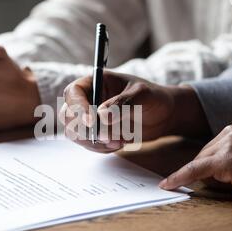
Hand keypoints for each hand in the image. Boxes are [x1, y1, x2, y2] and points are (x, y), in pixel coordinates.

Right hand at [59, 71, 209, 152]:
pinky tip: (120, 143)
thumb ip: (123, 103)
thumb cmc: (155, 98)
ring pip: (75, 133)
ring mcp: (90, 118)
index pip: (74, 92)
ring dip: (94, 142)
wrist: (164, 116)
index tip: (91, 121)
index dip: (78, 107)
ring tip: (119, 142)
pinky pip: (87, 145)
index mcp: (96, 82)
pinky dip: (101, 148)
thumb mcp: (143, 96)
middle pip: (68, 115)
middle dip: (86, 130)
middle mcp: (88, 99)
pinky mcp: (95, 133)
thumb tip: (102, 116)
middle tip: (108, 138)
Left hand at [160, 119, 231, 204]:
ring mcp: (227, 142)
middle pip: (206, 151)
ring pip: (202, 162)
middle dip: (206, 169)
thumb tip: (217, 170)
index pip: (217, 144)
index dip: (212, 160)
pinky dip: (180, 177)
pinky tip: (168, 184)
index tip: (204, 169)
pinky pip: (194, 169)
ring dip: (203, 175)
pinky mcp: (223, 160)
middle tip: (214, 183)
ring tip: (221, 184)